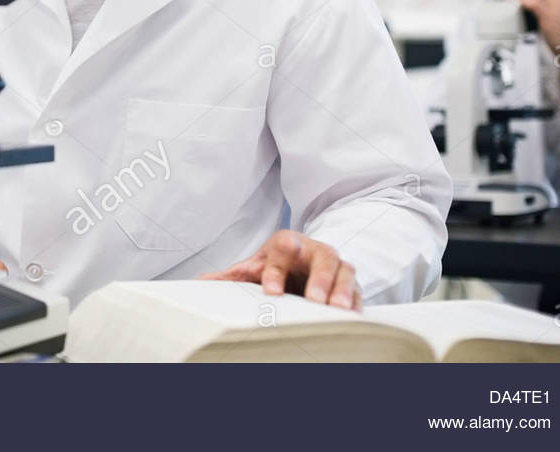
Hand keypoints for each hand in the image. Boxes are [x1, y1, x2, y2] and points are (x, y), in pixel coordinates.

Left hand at [198, 230, 361, 309]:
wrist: (303, 262)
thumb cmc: (277, 264)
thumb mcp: (254, 268)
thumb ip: (230, 277)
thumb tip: (201, 283)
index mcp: (288, 243)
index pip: (284, 249)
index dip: (276, 270)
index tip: (270, 291)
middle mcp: (315, 251)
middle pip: (322, 258)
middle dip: (318, 277)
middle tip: (313, 299)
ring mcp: (336, 266)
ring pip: (344, 272)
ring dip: (342, 290)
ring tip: (337, 309)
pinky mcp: (351, 284)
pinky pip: (358, 291)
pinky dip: (357, 303)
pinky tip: (353, 316)